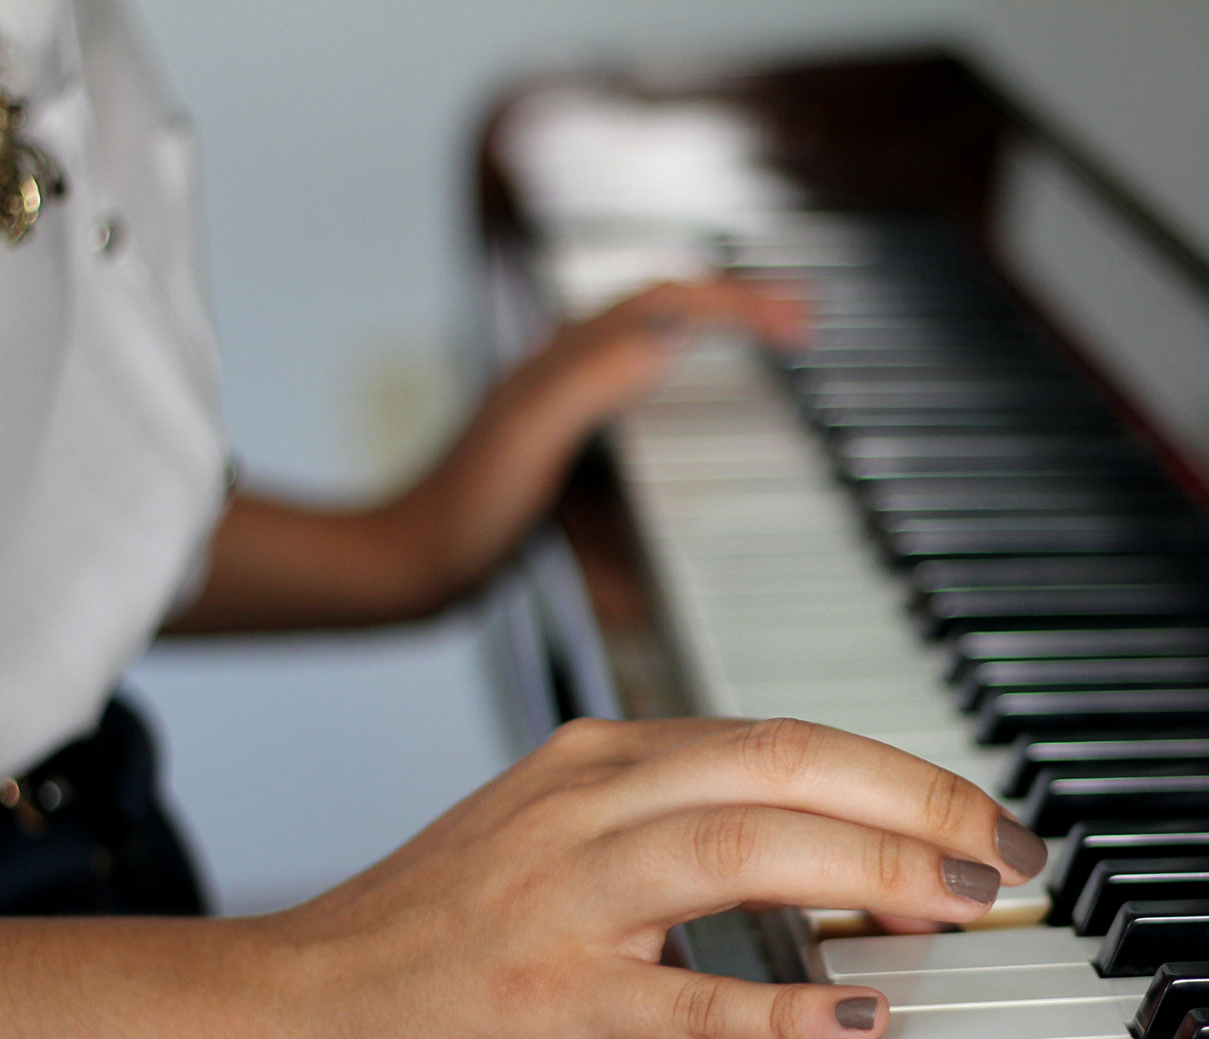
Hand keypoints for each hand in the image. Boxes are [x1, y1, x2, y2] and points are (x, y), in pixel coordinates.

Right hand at [266, 717, 1045, 1038]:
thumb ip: (671, 826)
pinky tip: (855, 1020)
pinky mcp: (541, 1000)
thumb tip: (814, 850)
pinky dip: (778, 1007)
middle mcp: (586, 805)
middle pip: (783, 768)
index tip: (975, 810)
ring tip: (957, 907)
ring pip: (743, 852)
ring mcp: (562, 900)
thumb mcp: (553, 837)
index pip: (782, 736)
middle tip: (1004, 851)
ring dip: (870, 871)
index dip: (898, 769)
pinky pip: (680, 1000)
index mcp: (598, 761)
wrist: (280, 1008)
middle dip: (916, 800)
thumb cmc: (423, 933)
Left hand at [408, 277, 807, 592]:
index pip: (671, 301)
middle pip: (669, 313)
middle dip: (738, 306)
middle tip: (801, 317)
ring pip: (656, 357)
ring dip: (716, 348)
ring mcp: (568, 414)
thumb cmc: (462, 511)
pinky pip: (640, 418)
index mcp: (569, 359)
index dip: (742, 302)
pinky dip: (684, 414)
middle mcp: (569, 374)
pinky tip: (703, 443)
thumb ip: (597, 374)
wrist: (406, 568)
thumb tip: (672, 329)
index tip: (799, 320)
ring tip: (770, 354)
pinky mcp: (567, 458)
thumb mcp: (535, 432)